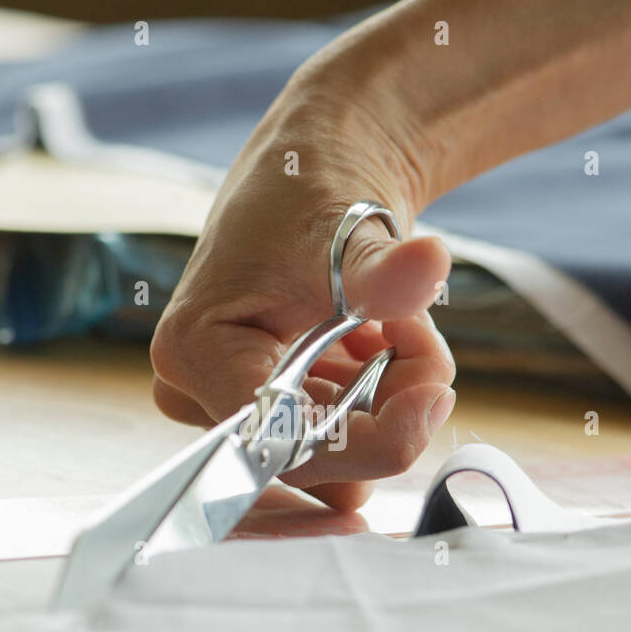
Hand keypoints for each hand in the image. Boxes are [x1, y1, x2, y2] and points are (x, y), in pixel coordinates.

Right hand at [149, 76, 455, 511]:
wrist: (316, 172)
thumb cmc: (309, 190)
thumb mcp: (347, 230)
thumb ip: (386, 270)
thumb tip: (429, 264)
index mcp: (195, 353)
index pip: (284, 444)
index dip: (370, 440)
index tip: (435, 393)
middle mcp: (198, 394)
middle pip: (315, 459)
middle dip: (388, 410)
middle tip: (422, 339)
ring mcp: (231, 406)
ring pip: (336, 457)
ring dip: (390, 403)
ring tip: (400, 327)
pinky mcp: (268, 412)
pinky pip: (340, 442)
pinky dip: (379, 401)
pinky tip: (378, 344)